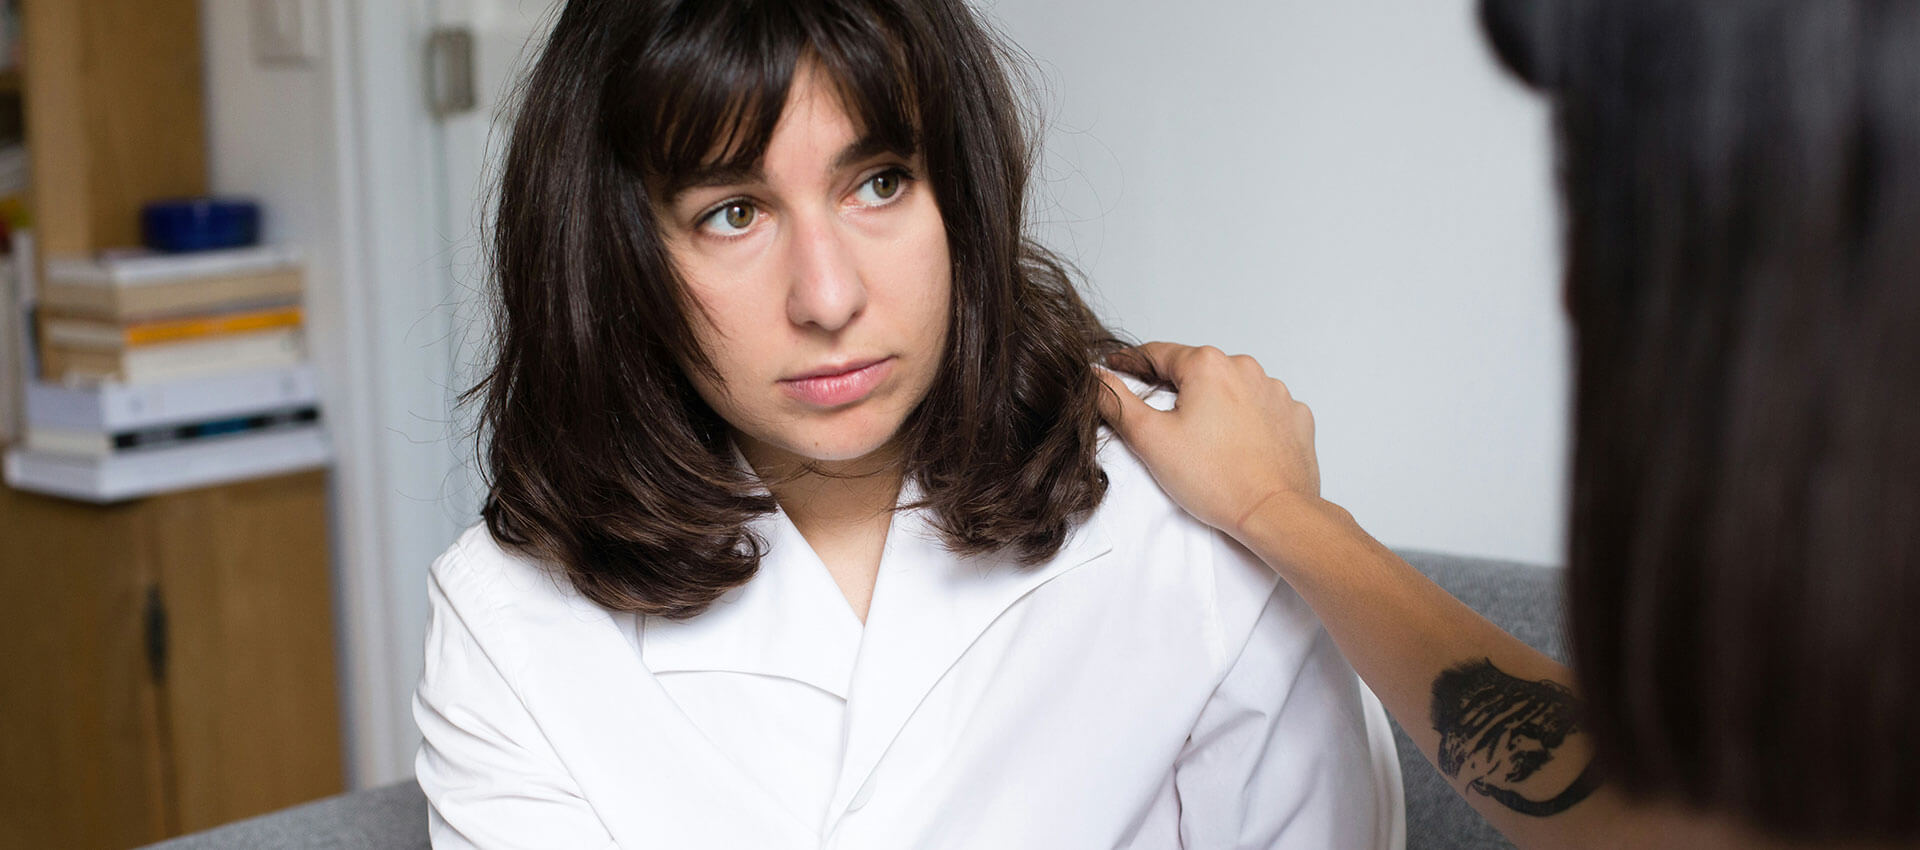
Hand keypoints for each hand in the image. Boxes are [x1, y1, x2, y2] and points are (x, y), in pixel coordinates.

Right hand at [1096, 342, 1321, 543]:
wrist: (1274, 512)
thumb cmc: (1216, 479)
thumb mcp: (1150, 438)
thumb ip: (1117, 401)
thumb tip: (1095, 377)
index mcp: (1208, 365)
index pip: (1157, 354)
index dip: (1131, 362)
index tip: (1117, 367)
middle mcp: (1246, 368)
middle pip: (1196, 372)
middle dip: (1177, 391)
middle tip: (1161, 424)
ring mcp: (1276, 392)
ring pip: (1230, 390)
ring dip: (1214, 406)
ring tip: (1204, 443)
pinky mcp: (1295, 416)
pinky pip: (1261, 409)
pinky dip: (1246, 422)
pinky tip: (1236, 447)